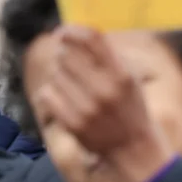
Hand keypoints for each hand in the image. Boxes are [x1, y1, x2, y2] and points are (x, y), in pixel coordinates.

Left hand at [31, 26, 174, 181]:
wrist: (134, 150)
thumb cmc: (130, 108)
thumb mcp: (129, 79)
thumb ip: (107, 56)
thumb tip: (75, 32)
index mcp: (121, 74)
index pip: (91, 39)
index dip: (72, 31)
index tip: (63, 31)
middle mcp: (105, 89)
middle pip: (67, 55)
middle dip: (63, 55)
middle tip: (68, 63)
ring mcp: (88, 108)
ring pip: (55, 74)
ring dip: (59, 76)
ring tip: (73, 87)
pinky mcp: (73, 123)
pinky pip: (47, 94)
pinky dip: (50, 93)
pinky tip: (62, 98)